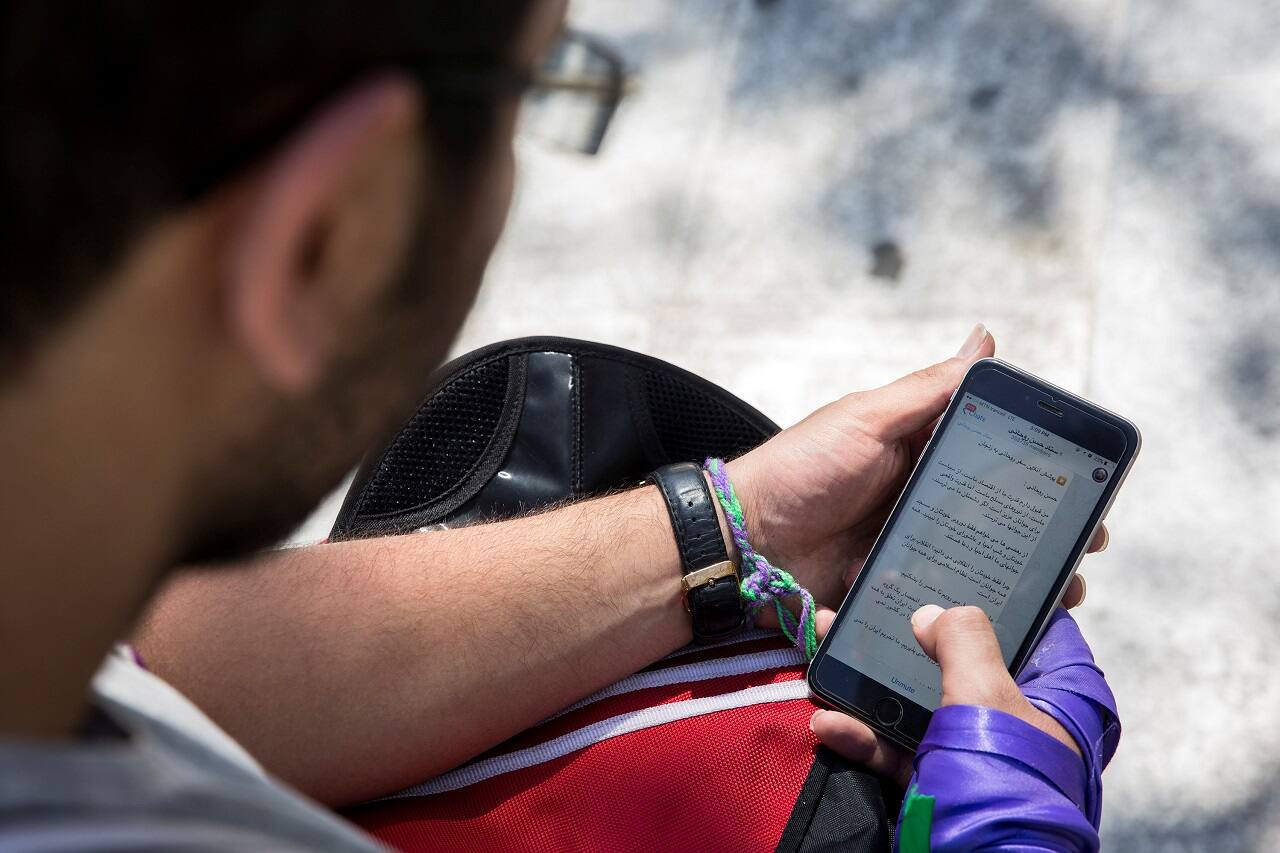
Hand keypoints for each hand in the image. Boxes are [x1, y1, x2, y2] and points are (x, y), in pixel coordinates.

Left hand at [726, 325, 1103, 623]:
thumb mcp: (866, 420)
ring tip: (1060, 595)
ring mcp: (910, 552)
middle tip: (1083, 552)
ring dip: (1023, 581)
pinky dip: (973, 616)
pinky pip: (942, 608)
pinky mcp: (893, 596)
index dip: (1045, 476)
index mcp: (922, 457)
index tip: (1090, 490)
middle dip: (1047, 537)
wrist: (744, 542)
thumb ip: (928, 391)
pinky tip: (1010, 625)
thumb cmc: (802, 470)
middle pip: (1000, 521)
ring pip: (980, 567)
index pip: (998, 463)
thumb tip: (986, 339)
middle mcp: (923, 505)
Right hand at [810, 605, 1081, 787]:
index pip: (1028, 621)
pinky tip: (828, 722)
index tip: (937, 561)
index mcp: (1055, 693)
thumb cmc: (1000, 789)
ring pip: (918, 699)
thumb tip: (935, 611)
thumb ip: (963, 641)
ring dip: (866, 680)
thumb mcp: (984, 701)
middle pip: (958, 657)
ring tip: (823, 650)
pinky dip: (862, 735)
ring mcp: (975, 751)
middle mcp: (1018, 718)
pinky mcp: (938, 781)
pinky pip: (897, 747)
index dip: (983, 587)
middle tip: (862, 598)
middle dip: (903, 631)